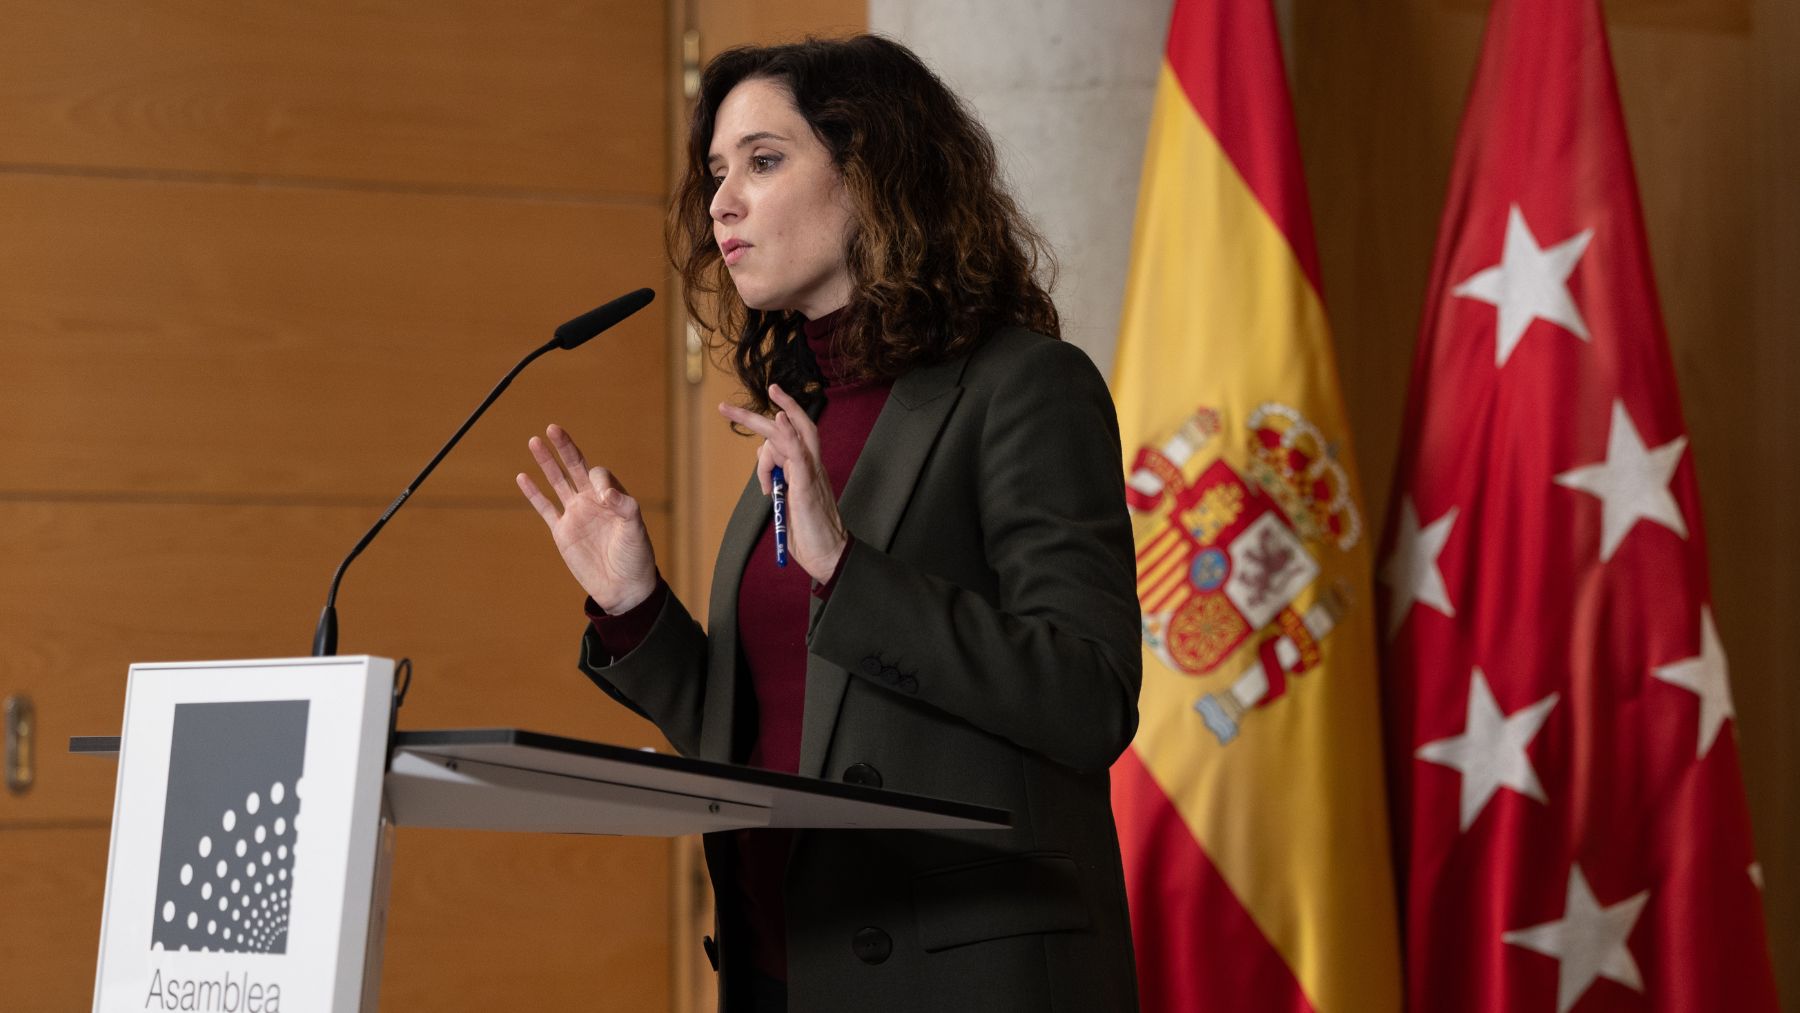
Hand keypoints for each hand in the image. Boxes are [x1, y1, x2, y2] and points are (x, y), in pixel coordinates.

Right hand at [516, 424, 657, 612]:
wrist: (623, 588)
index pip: (598, 475)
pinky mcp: (562, 532)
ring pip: (557, 482)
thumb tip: (606, 492)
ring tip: (534, 441)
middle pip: (575, 467)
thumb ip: (625, 507)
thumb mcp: (636, 531)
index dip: (598, 479)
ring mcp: (575, 515)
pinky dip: (534, 493)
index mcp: (613, 498)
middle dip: (565, 448)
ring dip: (547, 463)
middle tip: (553, 428)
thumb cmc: (636, 558)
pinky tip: (523, 477)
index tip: (604, 498)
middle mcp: (592, 501)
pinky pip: (545, 508)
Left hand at [717, 384, 847, 582]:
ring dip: (762, 441)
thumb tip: (764, 458)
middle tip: (725, 406)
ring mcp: (811, 473)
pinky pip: (799, 452)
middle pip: (792, 424)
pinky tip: (780, 420)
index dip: (784, 412)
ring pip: (787, 435)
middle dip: (760, 412)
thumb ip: (778, 478)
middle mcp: (812, 465)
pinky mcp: (807, 485)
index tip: (769, 394)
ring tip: (763, 480)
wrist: (829, 556)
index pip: (795, 431)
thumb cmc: (810, 534)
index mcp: (807, 469)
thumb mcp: (787, 501)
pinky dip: (789, 433)